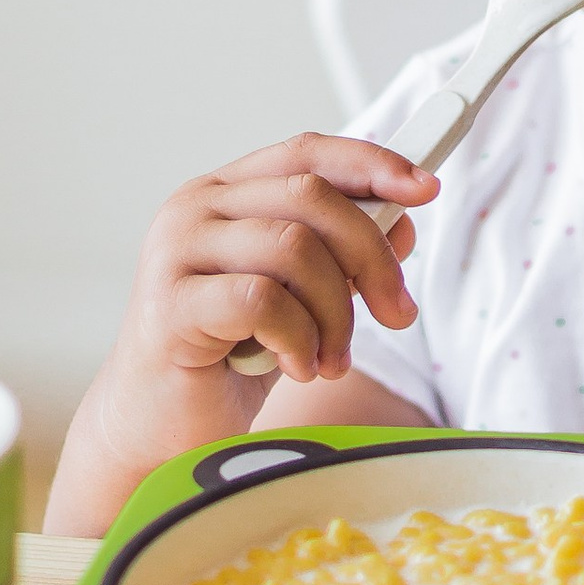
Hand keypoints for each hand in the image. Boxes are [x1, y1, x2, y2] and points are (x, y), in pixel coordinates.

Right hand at [48, 135, 437, 538]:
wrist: (158, 431)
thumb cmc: (226, 360)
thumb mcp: (300, 300)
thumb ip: (340, 257)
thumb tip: (403, 224)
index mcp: (225, 194)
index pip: (307, 153)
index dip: (371, 163)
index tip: (426, 188)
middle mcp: (195, 209)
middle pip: (313, 196)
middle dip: (372, 256)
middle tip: (397, 313)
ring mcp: (175, 253)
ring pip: (295, 248)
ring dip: (336, 312)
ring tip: (331, 360)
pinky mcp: (170, 306)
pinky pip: (263, 300)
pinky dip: (300, 338)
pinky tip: (298, 368)